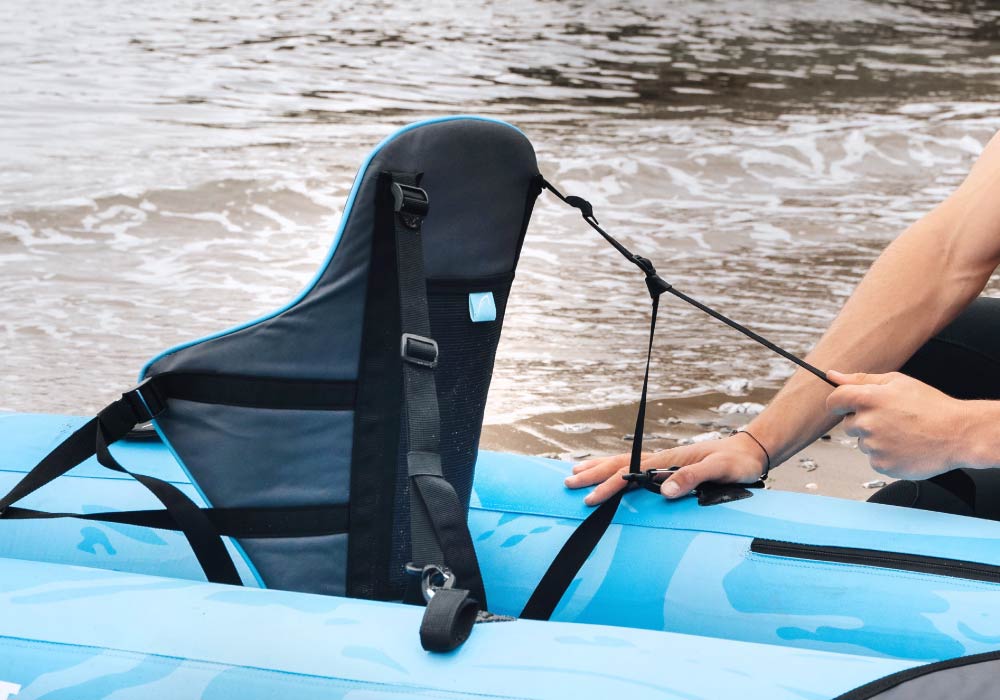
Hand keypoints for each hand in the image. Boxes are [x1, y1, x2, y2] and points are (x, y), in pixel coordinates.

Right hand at [564, 434, 767, 505]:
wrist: (750, 451)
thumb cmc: (737, 462)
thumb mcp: (720, 470)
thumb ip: (693, 477)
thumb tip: (664, 491)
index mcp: (667, 460)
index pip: (630, 473)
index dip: (608, 486)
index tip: (590, 499)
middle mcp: (661, 459)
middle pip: (618, 464)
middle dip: (592, 473)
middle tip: (567, 482)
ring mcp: (662, 462)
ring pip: (622, 462)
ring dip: (598, 467)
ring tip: (575, 471)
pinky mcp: (667, 467)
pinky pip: (633, 466)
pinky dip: (613, 467)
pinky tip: (608, 472)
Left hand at [826, 370, 974, 478]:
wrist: (959, 434)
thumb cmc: (930, 405)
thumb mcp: (897, 382)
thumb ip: (860, 379)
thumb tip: (832, 376)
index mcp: (867, 398)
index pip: (834, 401)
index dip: (840, 404)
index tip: (847, 407)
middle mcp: (866, 423)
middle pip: (848, 424)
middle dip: (863, 421)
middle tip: (891, 419)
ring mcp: (874, 446)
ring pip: (862, 443)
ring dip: (876, 439)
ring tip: (902, 433)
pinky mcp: (882, 465)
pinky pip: (874, 459)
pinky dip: (886, 455)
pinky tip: (905, 447)